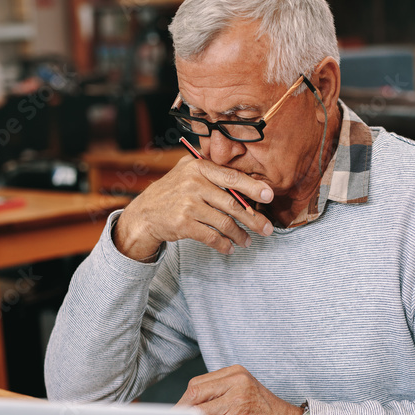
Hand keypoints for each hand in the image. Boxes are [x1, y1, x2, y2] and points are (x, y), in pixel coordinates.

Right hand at [114, 157, 276, 260]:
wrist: (144, 214)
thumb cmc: (173, 192)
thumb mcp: (188, 172)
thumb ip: (213, 172)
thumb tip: (251, 182)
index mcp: (198, 166)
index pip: (232, 177)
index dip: (253, 187)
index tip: (270, 196)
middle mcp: (193, 183)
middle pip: (233, 204)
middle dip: (254, 218)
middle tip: (267, 229)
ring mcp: (187, 204)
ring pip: (224, 223)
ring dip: (240, 235)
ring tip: (247, 242)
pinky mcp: (183, 224)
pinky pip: (212, 237)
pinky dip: (224, 245)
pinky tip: (230, 248)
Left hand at [176, 365, 302, 414]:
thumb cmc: (262, 409)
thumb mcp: (242, 390)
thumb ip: (220, 392)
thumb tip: (188, 408)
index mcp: (235, 372)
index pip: (198, 383)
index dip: (184, 400)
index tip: (177, 412)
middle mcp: (237, 382)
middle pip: (195, 393)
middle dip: (182, 411)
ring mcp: (238, 399)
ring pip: (201, 411)